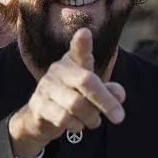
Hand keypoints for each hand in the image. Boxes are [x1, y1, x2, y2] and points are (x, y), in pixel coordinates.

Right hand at [8, 28, 125, 157]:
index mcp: (73, 63)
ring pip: (76, 104)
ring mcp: (45, 87)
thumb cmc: (73, 98)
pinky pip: (63, 118)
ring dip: (91, 117)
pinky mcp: (38, 105)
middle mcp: (57, 70)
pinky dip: (76, 125)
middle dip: (106, 101)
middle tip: (120, 118)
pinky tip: (77, 125)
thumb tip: (118, 94)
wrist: (41, 118)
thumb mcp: (94, 93)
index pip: (78, 51)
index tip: (85, 32)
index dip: (81, 43)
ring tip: (94, 122)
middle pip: (86, 81)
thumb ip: (109, 92)